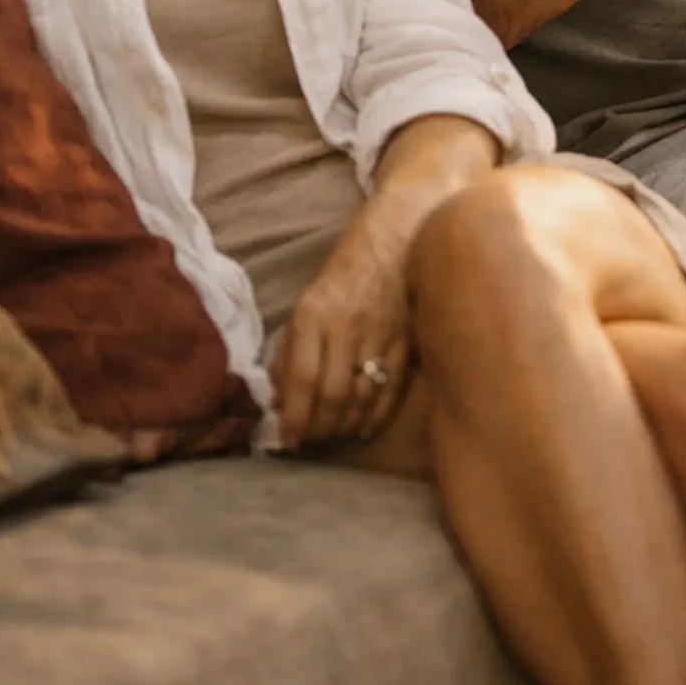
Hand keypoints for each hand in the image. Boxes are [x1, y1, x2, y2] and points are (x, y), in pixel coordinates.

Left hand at [275, 226, 411, 449]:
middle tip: (312, 440)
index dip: (295, 416)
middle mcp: (346, 326)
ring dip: (346, 425)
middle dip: (320, 427)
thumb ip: (289, 352)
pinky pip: (392, 388)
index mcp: (313, 315)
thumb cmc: (340, 277)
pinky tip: (363, 428)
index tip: (289, 441)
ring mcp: (380, 334)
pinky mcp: (406, 340)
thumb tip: (279, 401)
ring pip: (362, 395)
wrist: (393, 243)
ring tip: (334, 434)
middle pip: (333, 393)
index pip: (303, 377)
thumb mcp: (304, 306)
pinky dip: (377, 415)